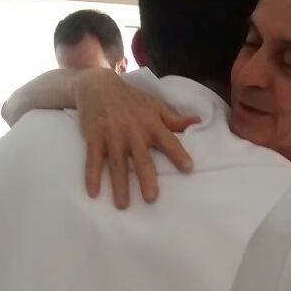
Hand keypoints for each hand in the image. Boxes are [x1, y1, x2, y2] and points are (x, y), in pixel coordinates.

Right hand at [74, 68, 197, 206]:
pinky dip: (92, 176)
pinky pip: (93, 160)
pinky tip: (93, 193)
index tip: (188, 169)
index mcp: (150, 124)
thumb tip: (199, 122)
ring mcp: (112, 135)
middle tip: (151, 198)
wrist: (98, 85)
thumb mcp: (154, 105)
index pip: (168, 141)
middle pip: (141, 159)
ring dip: (120, 185)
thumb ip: (174, 119)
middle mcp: (132, 131)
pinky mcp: (95, 138)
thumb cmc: (130, 99)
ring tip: (122, 205)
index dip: (178, 154)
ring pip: (117, 164)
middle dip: (146, 178)